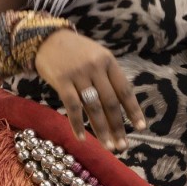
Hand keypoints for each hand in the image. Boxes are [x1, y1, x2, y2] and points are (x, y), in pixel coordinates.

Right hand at [32, 29, 145, 151]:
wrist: (46, 38)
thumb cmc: (75, 51)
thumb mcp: (97, 56)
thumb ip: (108, 77)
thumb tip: (120, 107)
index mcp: (108, 61)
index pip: (124, 89)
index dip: (133, 110)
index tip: (140, 128)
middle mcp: (96, 67)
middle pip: (110, 102)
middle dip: (118, 127)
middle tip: (123, 147)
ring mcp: (78, 74)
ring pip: (93, 108)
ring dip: (101, 130)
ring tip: (108, 147)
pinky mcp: (61, 81)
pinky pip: (72, 107)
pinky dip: (77, 125)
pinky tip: (82, 139)